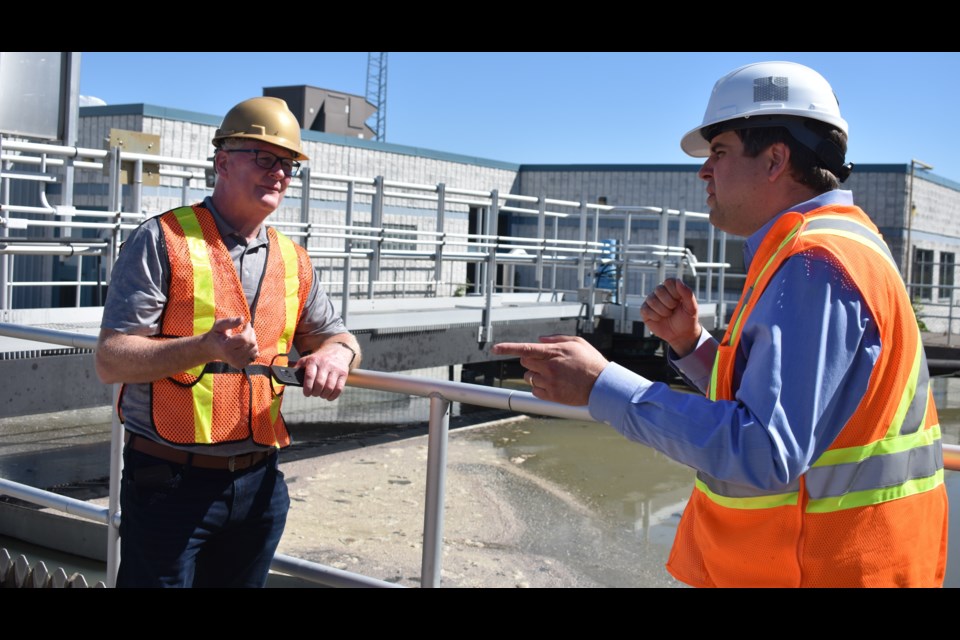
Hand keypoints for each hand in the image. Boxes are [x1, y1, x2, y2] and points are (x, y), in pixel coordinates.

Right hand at [207, 316, 257, 369]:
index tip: (246, 324)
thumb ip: (229, 322)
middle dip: (251, 334)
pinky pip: (255, 355)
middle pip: (251, 343)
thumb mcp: (219, 325)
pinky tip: (244, 345)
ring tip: (244, 336)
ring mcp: (237, 363)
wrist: (211, 350)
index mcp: (226, 347)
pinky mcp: (241, 365)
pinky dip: (252, 348)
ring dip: (253, 340)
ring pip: (255, 349)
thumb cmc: (216, 335)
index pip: (244, 339)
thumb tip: (242, 319)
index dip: (248, 330)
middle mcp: (232, 357)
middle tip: (245, 329)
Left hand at [296, 341, 352, 400]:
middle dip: (315, 392)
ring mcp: (335, 369)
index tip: (306, 394)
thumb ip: (298, 368)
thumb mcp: (307, 359)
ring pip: (329, 387)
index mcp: (314, 361)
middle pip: (320, 383)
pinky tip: (328, 396)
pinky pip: (339, 388)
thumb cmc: (319, 359)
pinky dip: (333, 396)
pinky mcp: (344, 373)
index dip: (307, 387)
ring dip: (323, 395)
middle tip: (313, 394)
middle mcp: (325, 364)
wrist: (337, 350)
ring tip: (321, 395)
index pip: (310, 376)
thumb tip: (287, 379)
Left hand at [492, 335, 607, 404]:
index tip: (495, 348)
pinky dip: (540, 387)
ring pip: (529, 377)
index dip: (508, 348)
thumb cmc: (591, 362)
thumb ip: (556, 339)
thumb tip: (539, 340)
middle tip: (546, 362)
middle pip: (525, 362)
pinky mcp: (551, 396)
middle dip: (531, 361)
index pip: (525, 349)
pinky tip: (554, 384)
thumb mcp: (577, 343)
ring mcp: (549, 382)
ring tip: (554, 375)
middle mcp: (549, 368)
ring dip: (536, 375)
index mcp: (554, 353)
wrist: (602, 385)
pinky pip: (535, 390)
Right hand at [639, 278, 701, 356]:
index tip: (679, 301)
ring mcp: (652, 301)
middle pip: (659, 289)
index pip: (668, 282)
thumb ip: (687, 293)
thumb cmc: (687, 319)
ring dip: (662, 311)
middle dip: (669, 303)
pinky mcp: (645, 311)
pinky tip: (660, 319)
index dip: (674, 292)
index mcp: (672, 288)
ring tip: (668, 315)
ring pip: (651, 300)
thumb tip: (678, 281)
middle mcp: (660, 293)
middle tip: (674, 310)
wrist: (681, 335)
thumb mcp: (692, 307)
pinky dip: (654, 316)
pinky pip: (645, 309)